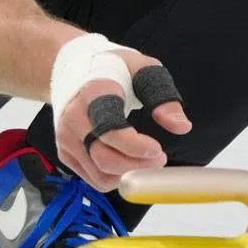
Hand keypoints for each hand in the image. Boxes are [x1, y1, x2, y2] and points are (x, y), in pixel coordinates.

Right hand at [55, 46, 191, 191]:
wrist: (76, 70)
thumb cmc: (114, 69)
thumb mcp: (143, 70)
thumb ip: (163, 97)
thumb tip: (182, 127)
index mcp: (93, 93)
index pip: (111, 129)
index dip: (136, 146)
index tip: (158, 149)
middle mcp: (74, 118)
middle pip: (105, 158)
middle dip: (138, 165)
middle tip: (160, 158)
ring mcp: (67, 138)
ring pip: (101, 175)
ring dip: (130, 175)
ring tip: (147, 160)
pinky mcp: (66, 153)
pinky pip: (94, 179)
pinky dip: (117, 178)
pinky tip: (130, 162)